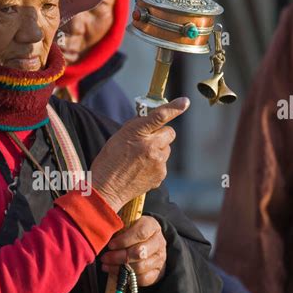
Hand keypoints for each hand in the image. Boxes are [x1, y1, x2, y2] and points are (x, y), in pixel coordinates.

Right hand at [91, 97, 189, 212]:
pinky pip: (163, 163)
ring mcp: (158, 162)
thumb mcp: (118, 137)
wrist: (106, 190)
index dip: (174, 107)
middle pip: (169, 133)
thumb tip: (151, 119)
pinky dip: (155, 164)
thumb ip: (137, 127)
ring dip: (157, 150)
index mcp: (137, 133)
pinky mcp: (161, 174)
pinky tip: (141, 170)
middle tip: (146, 141)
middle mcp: (150, 146)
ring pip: (166, 149)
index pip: (159, 116)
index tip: (185, 102)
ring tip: (139, 159)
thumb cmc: (109, 162)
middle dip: (161, 134)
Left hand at [99, 215, 166, 286]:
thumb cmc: (129, 231)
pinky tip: (116, 273)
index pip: (141, 233)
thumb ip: (117, 225)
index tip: (110, 245)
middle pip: (140, 251)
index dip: (124, 240)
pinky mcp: (158, 272)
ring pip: (140, 266)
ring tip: (107, 266)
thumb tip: (103, 230)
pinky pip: (143, 279)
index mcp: (151, 225)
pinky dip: (128, 278)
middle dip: (119, 256)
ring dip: (120, 268)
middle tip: (105, 258)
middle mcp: (159, 241)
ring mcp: (159, 258)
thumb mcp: (125, 223)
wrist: (145, 242)